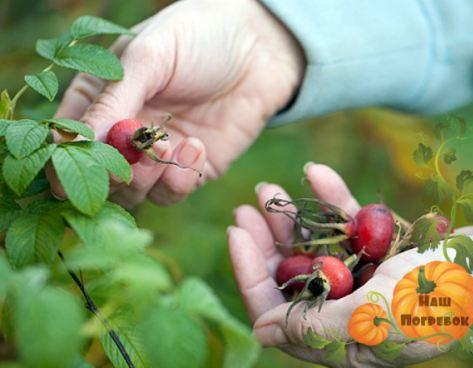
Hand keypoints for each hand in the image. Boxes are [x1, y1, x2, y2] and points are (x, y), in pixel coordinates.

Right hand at [49, 0, 304, 207]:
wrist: (258, 49)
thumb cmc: (198, 38)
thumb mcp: (148, 57)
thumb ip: (113, 100)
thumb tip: (73, 142)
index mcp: (101, 98)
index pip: (68, 139)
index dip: (65, 160)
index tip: (75, 169)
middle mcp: (124, 132)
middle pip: (99, 176)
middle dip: (113, 172)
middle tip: (136, 152)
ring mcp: (157, 154)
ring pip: (133, 193)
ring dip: (147, 177)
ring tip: (170, 145)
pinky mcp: (189, 169)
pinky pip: (171, 193)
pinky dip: (179, 180)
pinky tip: (196, 148)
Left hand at [228, 163, 472, 366]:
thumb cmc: (434, 298)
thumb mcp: (373, 318)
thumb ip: (316, 327)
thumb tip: (261, 332)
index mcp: (340, 339)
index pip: (278, 311)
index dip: (251, 273)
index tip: (235, 234)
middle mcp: (345, 311)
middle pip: (291, 276)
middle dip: (266, 241)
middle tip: (246, 207)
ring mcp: (361, 279)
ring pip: (313, 247)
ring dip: (292, 216)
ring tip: (268, 188)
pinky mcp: (377, 251)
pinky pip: (346, 225)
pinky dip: (332, 200)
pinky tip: (316, 173)